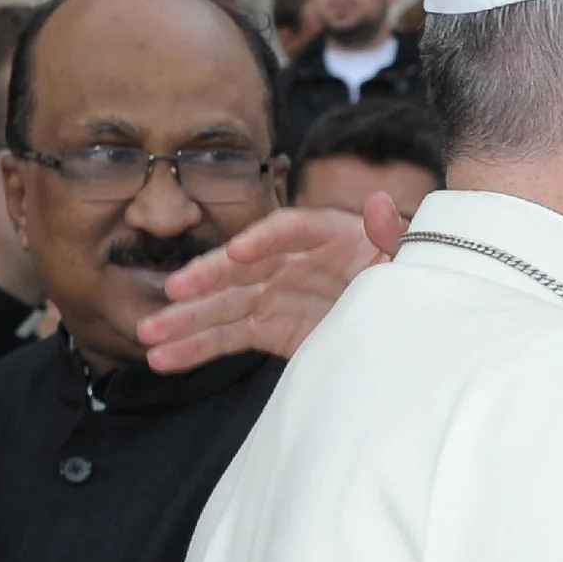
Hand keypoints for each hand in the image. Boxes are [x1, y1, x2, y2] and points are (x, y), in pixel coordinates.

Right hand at [137, 193, 403, 371]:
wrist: (415, 324)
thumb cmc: (412, 281)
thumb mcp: (413, 260)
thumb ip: (394, 236)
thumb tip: (379, 203)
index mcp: (330, 235)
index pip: (290, 230)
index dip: (263, 238)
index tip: (238, 251)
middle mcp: (294, 261)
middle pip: (244, 266)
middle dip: (206, 279)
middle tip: (172, 293)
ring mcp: (278, 294)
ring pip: (225, 305)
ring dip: (186, 320)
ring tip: (147, 336)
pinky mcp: (271, 328)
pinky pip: (230, 336)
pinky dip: (197, 348)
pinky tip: (164, 358)